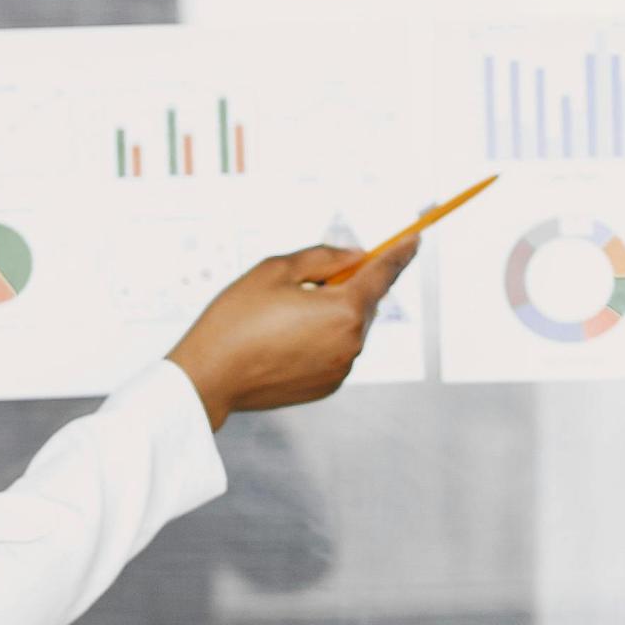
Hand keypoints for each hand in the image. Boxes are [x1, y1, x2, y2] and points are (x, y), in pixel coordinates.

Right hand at [162, 242, 416, 428]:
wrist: (209, 377)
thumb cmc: (236, 318)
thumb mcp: (276, 269)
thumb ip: (323, 258)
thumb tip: (355, 257)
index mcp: (344, 309)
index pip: (384, 273)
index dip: (400, 252)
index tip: (415, 237)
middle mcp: (352, 342)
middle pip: (365, 301)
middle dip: (348, 285)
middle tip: (306, 280)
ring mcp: (342, 368)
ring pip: (350, 327)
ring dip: (332, 313)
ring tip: (282, 315)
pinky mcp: (328, 386)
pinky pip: (336, 351)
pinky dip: (322, 338)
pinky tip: (284, 338)